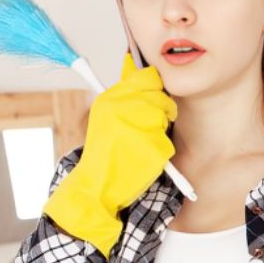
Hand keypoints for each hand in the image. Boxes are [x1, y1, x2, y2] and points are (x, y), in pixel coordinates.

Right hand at [43, 52, 177, 258]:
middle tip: (148, 126)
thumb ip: (127, 98)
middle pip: (160, 95)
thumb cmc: (106, 153)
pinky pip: (166, 142)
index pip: (146, 77)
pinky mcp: (149, 146)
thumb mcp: (108, 118)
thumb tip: (151, 76)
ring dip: (160, 131)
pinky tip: (143, 158)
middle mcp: (120, 109)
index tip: (151, 99)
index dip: (153, 88)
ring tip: (140, 144)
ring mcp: (135, 127)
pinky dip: (160, 152)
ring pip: (165, 116)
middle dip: (161, 109)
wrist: (96, 186)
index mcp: (109, 99)